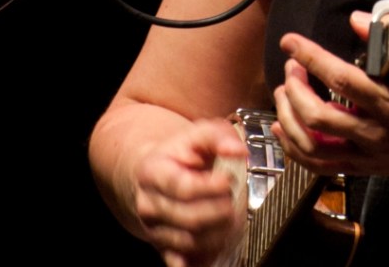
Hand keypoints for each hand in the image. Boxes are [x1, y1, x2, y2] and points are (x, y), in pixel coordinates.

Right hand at [132, 118, 247, 266]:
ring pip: (188, 242)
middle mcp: (148, 204)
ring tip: (230, 217)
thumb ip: (219, 136)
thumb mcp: (197, 134)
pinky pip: (180, 262)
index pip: (183, 188)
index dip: (211, 188)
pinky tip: (215, 248)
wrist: (153, 173)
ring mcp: (153, 229)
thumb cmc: (180, 152)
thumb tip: (239, 151)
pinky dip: (200, 259)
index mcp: (153, 172)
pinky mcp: (160, 247)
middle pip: (188, 217)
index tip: (229, 180)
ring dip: (217, 234)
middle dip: (219, 211)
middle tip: (233, 200)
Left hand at [271, 13, 388, 195]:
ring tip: (284, 91)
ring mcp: (368, 153)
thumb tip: (358, 18)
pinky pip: (320, 165)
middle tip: (292, 65)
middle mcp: (376, 130)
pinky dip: (295, 147)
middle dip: (295, 86)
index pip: (342, 79)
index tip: (291, 41)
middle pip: (318, 115)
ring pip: (313, 144)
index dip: (311, 58)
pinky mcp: (364, 168)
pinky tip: (283, 126)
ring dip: (288, 116)